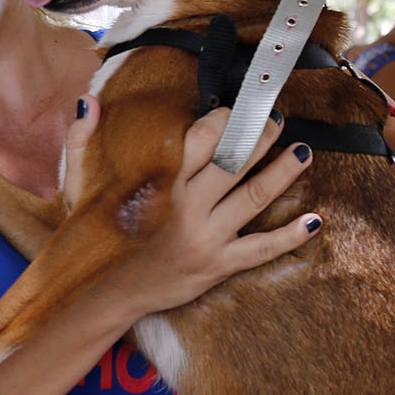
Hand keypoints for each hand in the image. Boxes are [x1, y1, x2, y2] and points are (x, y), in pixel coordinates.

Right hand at [76, 101, 320, 315]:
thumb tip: (87, 99)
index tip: (237, 108)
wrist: (105, 295)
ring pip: (254, 196)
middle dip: (261, 134)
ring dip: (283, 171)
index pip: (201, 138)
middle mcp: (185, 206)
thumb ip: (82, 141)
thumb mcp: (81, 188)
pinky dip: (290, 236)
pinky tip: (314, 221)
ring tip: (304, 151)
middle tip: (276, 117)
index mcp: (157, 183)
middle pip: (235, 160)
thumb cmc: (95, 238)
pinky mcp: (218, 266)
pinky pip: (261, 249)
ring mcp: (205, 237)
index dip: (225, 119)